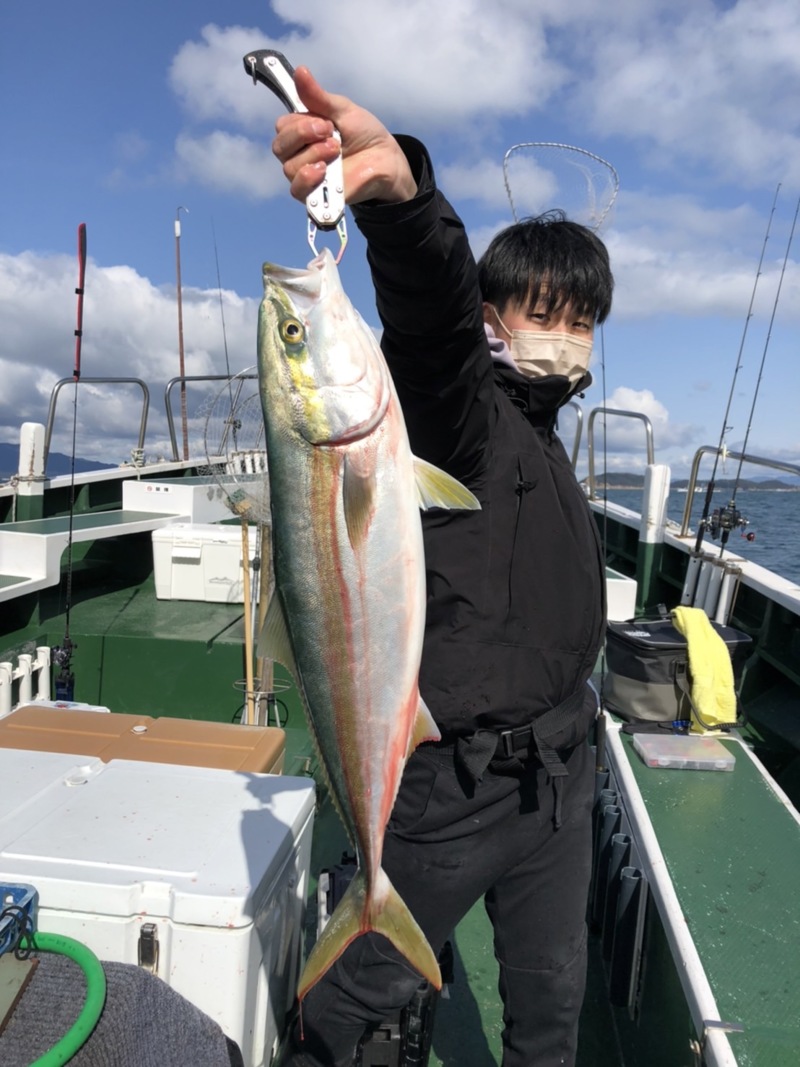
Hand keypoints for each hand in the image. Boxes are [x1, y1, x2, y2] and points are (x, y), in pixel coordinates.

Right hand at [271, 67, 417, 205]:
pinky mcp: (317, 196)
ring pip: (290, 168)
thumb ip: (317, 96)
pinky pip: (298, 191)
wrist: (386, 159)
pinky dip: (307, 179)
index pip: (281, 127)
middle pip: (280, 147)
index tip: (324, 121)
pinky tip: (322, 171)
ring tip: (336, 151)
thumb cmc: (363, 133)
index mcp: (302, 133)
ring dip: (312, 155)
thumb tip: (300, 71)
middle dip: (303, 136)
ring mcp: (307, 176)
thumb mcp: (341, 109)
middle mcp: (299, 155)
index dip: (298, 123)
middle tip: (331, 134)